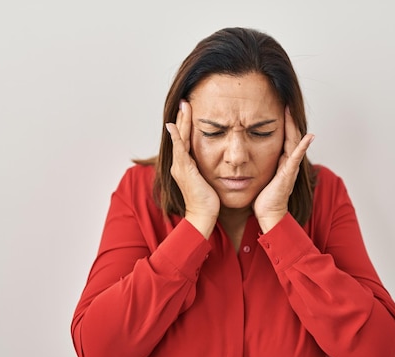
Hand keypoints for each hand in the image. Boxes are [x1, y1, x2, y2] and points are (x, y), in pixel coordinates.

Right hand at [165, 100, 219, 237]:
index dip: (187, 125)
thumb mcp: (209, 181)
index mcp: (185, 166)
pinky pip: (180, 149)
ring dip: (181, 122)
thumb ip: (209, 171)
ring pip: (179, 139)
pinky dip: (177, 136)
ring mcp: (180, 167)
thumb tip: (219, 164)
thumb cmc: (209, 203)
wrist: (203, 217)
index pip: (185, 140)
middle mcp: (179, 165)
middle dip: (182, 119)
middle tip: (184, 102)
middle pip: (180, 136)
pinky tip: (175, 126)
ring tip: (183, 106)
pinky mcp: (183, 170)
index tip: (190, 111)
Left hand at [253, 107, 314, 232]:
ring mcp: (290, 167)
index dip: (282, 121)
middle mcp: (287, 162)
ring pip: (294, 142)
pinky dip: (302, 147)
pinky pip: (296, 158)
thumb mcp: (259, 174)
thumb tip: (244, 153)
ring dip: (294, 126)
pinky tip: (308, 137)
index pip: (283, 136)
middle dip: (289, 119)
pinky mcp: (288, 175)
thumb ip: (256, 163)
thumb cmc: (263, 198)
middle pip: (290, 135)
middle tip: (286, 100)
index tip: (277, 105)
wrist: (268, 214)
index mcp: (280, 160)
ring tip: (291, 110)